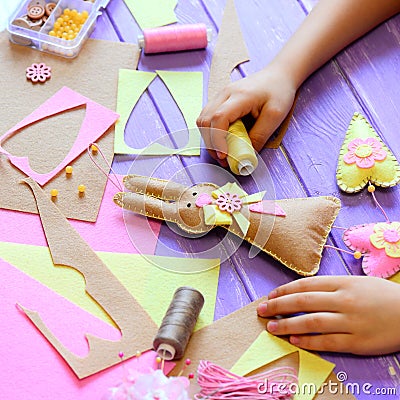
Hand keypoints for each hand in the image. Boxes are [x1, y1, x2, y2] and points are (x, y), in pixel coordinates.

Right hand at [197, 64, 296, 164]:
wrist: (278, 75)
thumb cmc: (278, 92)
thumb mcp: (275, 116)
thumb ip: (260, 136)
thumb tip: (246, 155)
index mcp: (240, 96)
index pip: (219, 118)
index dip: (217, 139)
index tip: (224, 155)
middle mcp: (224, 94)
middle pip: (205, 121)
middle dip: (211, 143)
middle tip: (223, 159)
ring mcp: (220, 96)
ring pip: (203, 120)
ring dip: (209, 139)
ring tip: (222, 153)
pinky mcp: (219, 100)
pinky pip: (207, 118)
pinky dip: (211, 132)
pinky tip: (222, 141)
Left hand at [257, 275, 399, 354]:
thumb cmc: (381, 295)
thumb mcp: (355, 282)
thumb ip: (330, 286)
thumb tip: (301, 291)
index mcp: (342, 283)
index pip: (304, 285)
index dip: (283, 291)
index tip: (270, 296)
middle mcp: (343, 300)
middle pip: (302, 302)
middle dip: (278, 306)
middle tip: (262, 310)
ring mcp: (350, 322)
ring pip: (310, 322)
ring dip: (287, 325)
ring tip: (271, 327)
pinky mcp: (357, 342)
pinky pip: (327, 342)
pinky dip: (308, 341)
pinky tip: (294, 340)